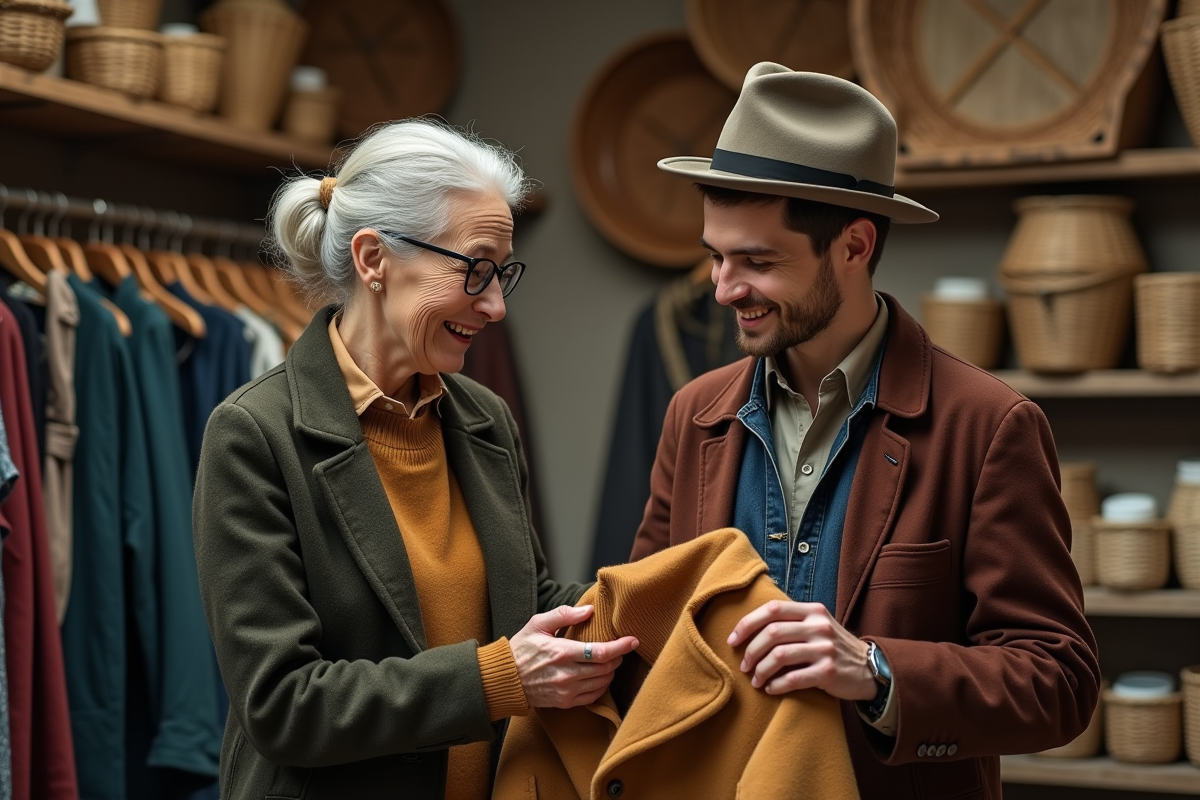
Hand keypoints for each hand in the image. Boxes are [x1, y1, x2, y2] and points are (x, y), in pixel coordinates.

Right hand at [510, 605, 639, 708]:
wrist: (505, 679)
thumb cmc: (521, 649)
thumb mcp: (538, 624)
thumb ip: (564, 615)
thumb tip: (589, 610)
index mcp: (562, 652)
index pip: (600, 652)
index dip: (621, 646)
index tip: (633, 640)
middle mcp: (567, 674)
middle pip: (606, 668)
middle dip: (618, 657)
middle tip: (620, 648)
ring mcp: (567, 691)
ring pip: (602, 683)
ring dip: (612, 672)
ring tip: (611, 661)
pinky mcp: (565, 702)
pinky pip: (593, 696)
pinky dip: (602, 686)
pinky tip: (600, 676)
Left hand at [727, 600, 874, 699]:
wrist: (870, 668)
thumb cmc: (833, 647)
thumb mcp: (817, 625)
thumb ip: (792, 621)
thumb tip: (749, 628)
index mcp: (812, 611)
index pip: (772, 609)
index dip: (747, 623)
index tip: (733, 640)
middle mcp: (818, 626)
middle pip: (772, 633)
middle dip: (751, 650)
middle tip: (743, 665)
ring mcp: (825, 649)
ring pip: (779, 656)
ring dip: (761, 670)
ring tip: (755, 680)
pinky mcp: (828, 672)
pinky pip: (793, 679)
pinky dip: (776, 685)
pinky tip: (771, 689)